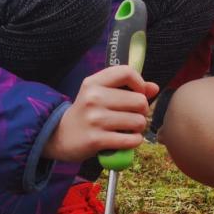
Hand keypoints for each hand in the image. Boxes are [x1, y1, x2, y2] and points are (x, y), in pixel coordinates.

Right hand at [44, 65, 158, 162]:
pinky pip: (131, 140)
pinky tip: (125, 140)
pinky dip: (133, 141)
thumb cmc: (87, 112)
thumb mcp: (100, 94)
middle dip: (142, 111)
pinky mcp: (96, 140)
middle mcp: (94, 98)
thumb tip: (154, 88)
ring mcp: (95, 119)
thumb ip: (127, 88)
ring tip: (128, 128)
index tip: (138, 93)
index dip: (140, 83)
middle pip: (139, 100)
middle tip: (132, 116)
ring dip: (138, 127)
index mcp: (94, 82)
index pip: (127, 72)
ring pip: (138, 121)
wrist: (59, 135)